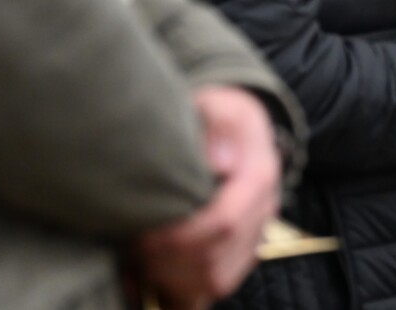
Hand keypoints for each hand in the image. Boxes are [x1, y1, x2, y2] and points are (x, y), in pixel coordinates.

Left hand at [133, 86, 281, 309]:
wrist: (238, 124)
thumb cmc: (219, 113)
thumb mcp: (217, 105)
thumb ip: (217, 126)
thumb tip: (220, 164)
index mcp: (259, 176)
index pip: (223, 223)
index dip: (178, 237)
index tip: (141, 235)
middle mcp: (264, 211)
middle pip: (216, 260)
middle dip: (167, 262)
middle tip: (131, 249)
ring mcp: (255, 235)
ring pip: (216, 281)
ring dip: (172, 280)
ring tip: (140, 263)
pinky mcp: (241, 251)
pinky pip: (216, 286)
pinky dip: (182, 289)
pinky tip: (152, 275)